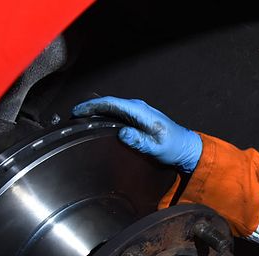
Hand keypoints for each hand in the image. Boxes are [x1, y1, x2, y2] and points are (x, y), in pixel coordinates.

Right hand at [72, 97, 201, 172]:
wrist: (185, 147)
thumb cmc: (173, 147)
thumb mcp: (156, 148)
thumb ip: (140, 141)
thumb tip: (123, 133)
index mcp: (141, 112)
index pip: (112, 103)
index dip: (92, 106)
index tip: (77, 111)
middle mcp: (138, 108)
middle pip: (108, 103)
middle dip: (89, 107)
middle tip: (73, 117)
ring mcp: (138, 112)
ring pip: (112, 107)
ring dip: (96, 111)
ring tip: (80, 119)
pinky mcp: (138, 117)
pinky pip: (117, 113)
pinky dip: (104, 115)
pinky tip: (97, 122)